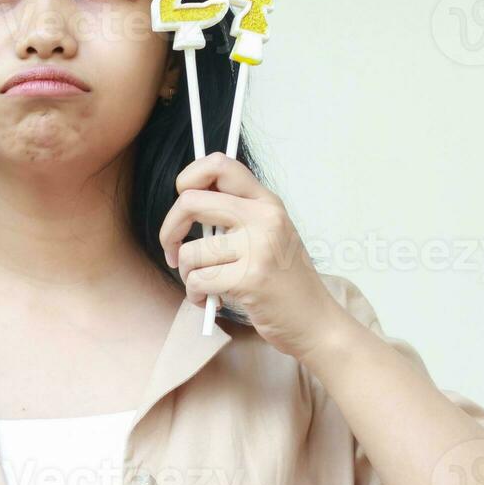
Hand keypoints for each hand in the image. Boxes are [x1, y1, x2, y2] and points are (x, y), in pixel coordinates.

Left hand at [158, 152, 353, 361]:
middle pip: (190, 202)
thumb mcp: (268, 233)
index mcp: (266, 202)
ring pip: (189, 251)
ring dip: (186, 274)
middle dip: (170, 230)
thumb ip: (235, 213)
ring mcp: (258, 247)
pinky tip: (210, 301)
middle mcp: (263, 217)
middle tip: (173, 250)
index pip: (219, 164)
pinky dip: (195, 295)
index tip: (182, 200)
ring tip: (204, 285)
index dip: (189, 177)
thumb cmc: (283, 279)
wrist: (313, 320)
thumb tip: (186, 200)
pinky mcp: (249, 279)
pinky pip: (198, 280)